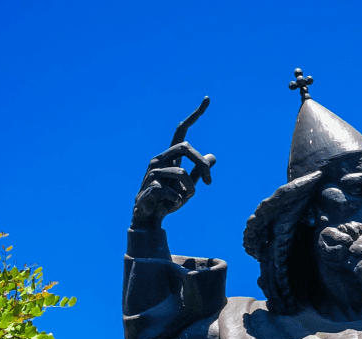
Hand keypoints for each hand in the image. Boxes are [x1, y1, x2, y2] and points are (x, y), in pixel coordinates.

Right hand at [131, 97, 216, 229]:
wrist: (150, 216)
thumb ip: (198, 171)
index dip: (195, 116)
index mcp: (170, 156)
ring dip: (190, 190)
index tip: (207, 99)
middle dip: (202, 164)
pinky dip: (178, 200)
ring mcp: (153, 171)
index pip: (182, 131)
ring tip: (185, 200)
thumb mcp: (189, 185)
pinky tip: (172, 205)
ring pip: (181, 173)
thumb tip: (212, 156)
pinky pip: (172, 190)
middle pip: (186, 147)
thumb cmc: (169, 200)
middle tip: (209, 183)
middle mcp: (160, 159)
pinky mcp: (149, 185)